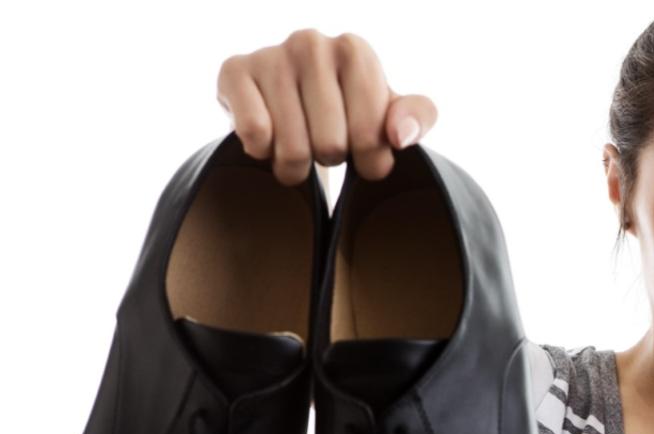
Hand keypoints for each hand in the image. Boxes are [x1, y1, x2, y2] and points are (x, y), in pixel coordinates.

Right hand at [216, 29, 438, 185]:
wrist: (286, 101)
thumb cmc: (349, 110)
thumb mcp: (393, 114)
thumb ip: (417, 118)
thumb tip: (399, 135)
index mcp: (355, 51)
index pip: (372, 137)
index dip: (370, 162)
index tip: (363, 153)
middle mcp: (312, 43)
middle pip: (331, 146)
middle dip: (330, 161)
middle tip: (325, 147)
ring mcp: (270, 54)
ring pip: (292, 147)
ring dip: (296, 166)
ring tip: (299, 151)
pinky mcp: (234, 71)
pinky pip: (255, 134)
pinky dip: (262, 152)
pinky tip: (269, 139)